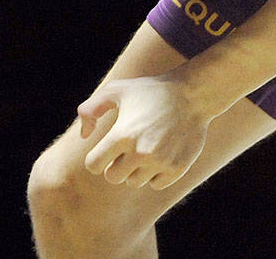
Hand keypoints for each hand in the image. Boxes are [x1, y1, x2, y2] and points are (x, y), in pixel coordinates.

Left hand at [77, 73, 213, 189]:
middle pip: (113, 177)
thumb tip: (84, 136)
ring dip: (134, 170)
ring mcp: (160, 162)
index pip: (94, 165)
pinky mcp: (178, 168)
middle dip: (114, 166)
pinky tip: (158, 155)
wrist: (190, 95)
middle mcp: (140, 152)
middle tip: (124, 150)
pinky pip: (156, 184)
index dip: (95, 159)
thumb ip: (89, 110)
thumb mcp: (114, 90)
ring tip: (143, 148)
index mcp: (121, 135)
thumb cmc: (148, 91)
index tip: (103, 151)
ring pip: (134, 181)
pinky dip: (154, 174)